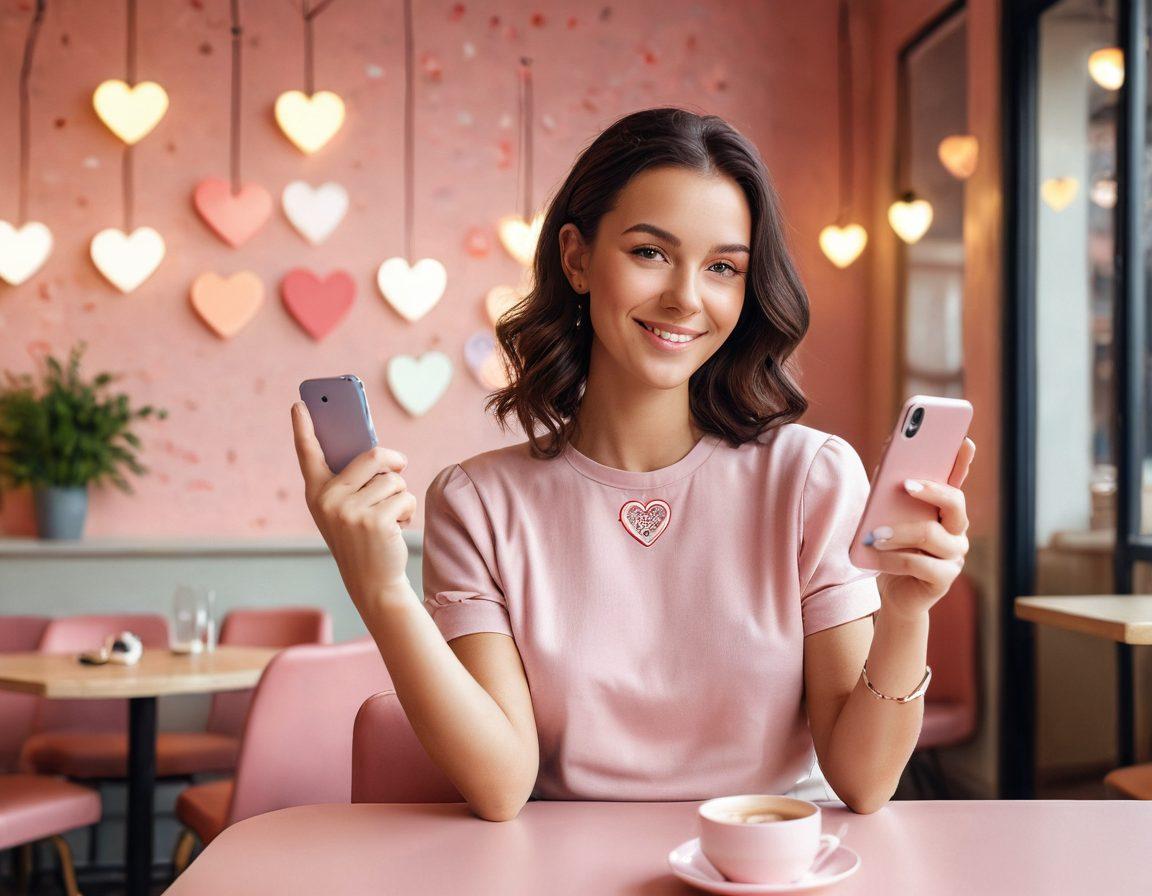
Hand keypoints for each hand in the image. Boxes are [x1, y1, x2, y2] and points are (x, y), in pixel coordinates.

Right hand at [291, 401, 415, 607]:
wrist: (372, 581)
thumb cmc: (362, 538)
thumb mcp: (348, 508)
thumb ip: (353, 480)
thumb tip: (379, 453)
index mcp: (316, 492)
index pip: (307, 453)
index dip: (303, 426)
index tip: (300, 403)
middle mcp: (328, 499)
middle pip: (373, 455)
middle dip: (394, 461)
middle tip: (400, 466)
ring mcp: (349, 510)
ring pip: (393, 478)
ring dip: (401, 494)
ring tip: (391, 514)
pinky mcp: (374, 521)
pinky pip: (405, 496)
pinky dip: (408, 509)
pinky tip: (397, 526)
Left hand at [867, 437, 975, 620]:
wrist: (894, 593)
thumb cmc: (891, 549)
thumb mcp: (887, 517)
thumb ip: (890, 491)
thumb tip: (887, 456)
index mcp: (944, 510)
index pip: (957, 480)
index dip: (963, 461)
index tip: (963, 440)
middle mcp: (956, 529)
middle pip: (955, 502)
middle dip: (931, 490)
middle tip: (905, 484)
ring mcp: (954, 555)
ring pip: (932, 534)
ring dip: (899, 531)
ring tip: (874, 533)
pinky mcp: (944, 578)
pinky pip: (918, 563)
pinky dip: (891, 557)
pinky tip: (874, 554)